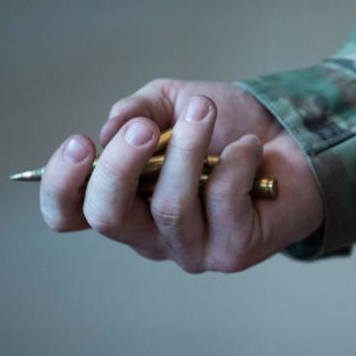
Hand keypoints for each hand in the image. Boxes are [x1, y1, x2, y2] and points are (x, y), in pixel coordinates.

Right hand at [39, 79, 322, 271]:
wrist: (295, 143)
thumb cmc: (227, 130)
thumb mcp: (173, 104)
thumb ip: (137, 110)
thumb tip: (114, 129)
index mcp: (124, 202)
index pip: (69, 213)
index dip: (61, 185)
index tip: (82, 143)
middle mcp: (151, 235)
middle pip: (108, 218)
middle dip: (121, 165)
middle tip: (145, 128)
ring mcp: (191, 249)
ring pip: (169, 207)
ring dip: (186, 149)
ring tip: (204, 112)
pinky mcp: (233, 251)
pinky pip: (222, 201)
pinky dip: (235, 161)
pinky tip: (250, 148)